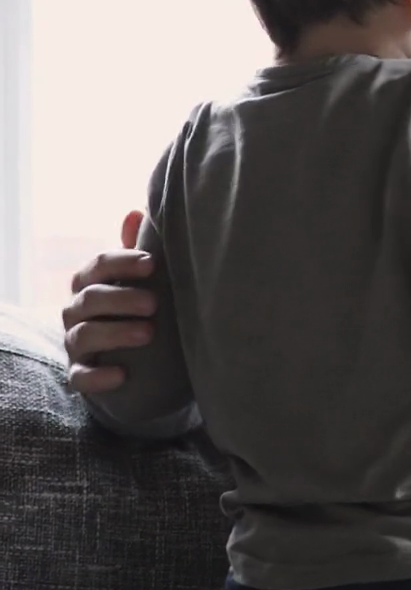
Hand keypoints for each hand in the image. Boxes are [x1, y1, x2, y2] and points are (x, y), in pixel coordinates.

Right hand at [62, 210, 155, 393]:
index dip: (122, 262)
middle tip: (155, 303)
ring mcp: (76, 343)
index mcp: (92, 283)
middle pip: (90, 299)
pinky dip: (99, 376)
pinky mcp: (81, 373)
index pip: (98, 265)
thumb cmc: (139, 307)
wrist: (140, 359)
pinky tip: (123, 374)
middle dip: (121, 298)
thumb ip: (137, 250)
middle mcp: (77, 311)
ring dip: (115, 333)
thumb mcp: (142, 280)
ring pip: (84, 335)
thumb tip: (136, 212)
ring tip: (149, 333)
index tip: (152, 264)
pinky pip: (80, 377)